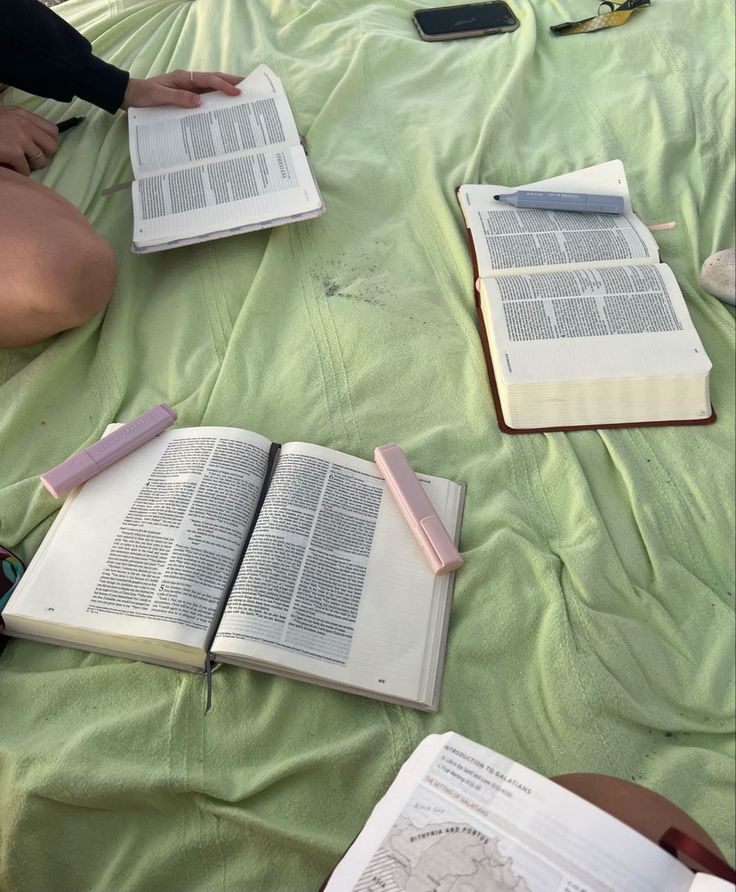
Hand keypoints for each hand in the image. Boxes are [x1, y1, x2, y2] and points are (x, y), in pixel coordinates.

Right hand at [0, 106, 57, 174]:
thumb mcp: (5, 116)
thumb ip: (22, 123)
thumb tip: (39, 139)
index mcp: (23, 114)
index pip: (52, 130)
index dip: (47, 142)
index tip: (38, 147)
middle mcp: (25, 124)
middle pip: (52, 147)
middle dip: (42, 155)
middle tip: (29, 158)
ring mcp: (20, 137)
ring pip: (41, 160)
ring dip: (30, 165)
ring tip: (18, 162)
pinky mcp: (15, 152)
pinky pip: (26, 170)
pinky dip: (18, 171)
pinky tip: (9, 164)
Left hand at [122, 70, 241, 109]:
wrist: (131, 97)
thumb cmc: (144, 95)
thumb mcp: (158, 97)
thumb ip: (178, 98)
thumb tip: (199, 102)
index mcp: (184, 78)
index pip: (208, 79)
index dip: (223, 85)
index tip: (236, 92)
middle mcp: (189, 82)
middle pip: (214, 80)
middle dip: (232, 83)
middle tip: (250, 88)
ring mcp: (189, 90)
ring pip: (212, 89)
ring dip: (227, 92)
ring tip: (243, 98)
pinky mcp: (188, 98)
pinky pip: (205, 99)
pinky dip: (217, 101)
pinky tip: (225, 109)